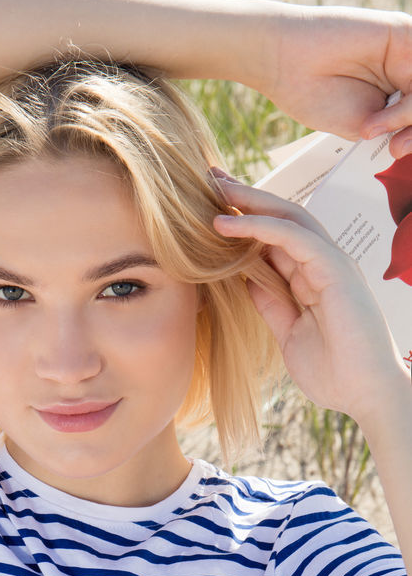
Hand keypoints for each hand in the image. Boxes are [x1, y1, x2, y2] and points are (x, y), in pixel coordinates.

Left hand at [212, 178, 406, 429]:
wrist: (366, 396)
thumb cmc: (333, 373)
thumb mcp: (288, 334)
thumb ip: (271, 305)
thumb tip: (245, 281)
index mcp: (313, 277)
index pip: (276, 237)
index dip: (246, 220)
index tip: (210, 208)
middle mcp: (324, 263)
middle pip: (282, 216)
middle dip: (245, 197)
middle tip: (209, 178)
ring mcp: (332, 263)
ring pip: (288, 216)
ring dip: (249, 201)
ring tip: (213, 188)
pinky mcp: (334, 270)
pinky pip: (293, 236)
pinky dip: (259, 227)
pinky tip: (228, 223)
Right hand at [264, 5, 411, 154]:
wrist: (285, 63)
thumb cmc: (311, 94)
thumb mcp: (360, 125)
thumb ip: (392, 128)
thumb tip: (410, 135)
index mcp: (391, 91)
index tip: (395, 151)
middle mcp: (400, 71)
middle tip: (396, 148)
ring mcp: (402, 54)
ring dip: (408, 118)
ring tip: (372, 129)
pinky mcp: (402, 34)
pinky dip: (407, 104)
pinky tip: (378, 117)